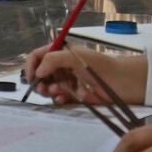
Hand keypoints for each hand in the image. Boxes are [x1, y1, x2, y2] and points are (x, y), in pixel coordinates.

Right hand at [25, 44, 146, 104]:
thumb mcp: (75, 57)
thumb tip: (38, 72)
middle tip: (43, 89)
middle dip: (39, 82)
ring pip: (47, 87)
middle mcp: (61, 66)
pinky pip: (58, 98)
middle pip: (39, 74)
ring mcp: (66, 80)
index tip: (31, 77)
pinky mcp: (72, 94)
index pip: (37, 56)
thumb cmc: (99, 65)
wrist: (120, 83)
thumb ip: (54, 60)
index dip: (31, 66)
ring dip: (49, 91)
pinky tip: (64, 98)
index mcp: (60, 52)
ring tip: (59, 92)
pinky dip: (58, 99)